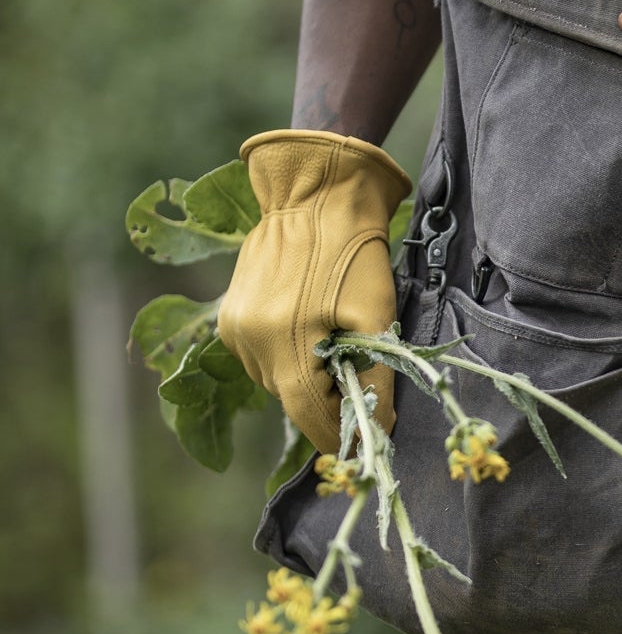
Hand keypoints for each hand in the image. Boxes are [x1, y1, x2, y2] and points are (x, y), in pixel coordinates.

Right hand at [218, 130, 411, 453]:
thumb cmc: (353, 254)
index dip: (340, 433)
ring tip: (338, 344)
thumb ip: (375, 378)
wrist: (315, 196)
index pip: (309, 416)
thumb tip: (380, 427)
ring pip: (276, 380)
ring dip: (308, 377)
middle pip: (293, 400)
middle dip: (329, 400)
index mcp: (282, 345)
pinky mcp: (230, 316)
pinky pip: (262, 356)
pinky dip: (289, 356)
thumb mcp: (375, 317)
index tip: (370, 437)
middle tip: (364, 381)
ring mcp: (234, 329)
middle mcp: (248, 343)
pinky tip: (313, 328)